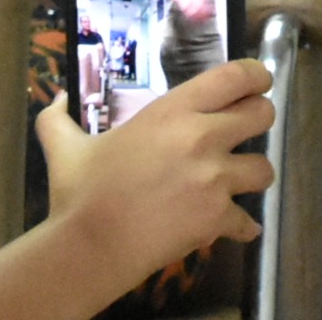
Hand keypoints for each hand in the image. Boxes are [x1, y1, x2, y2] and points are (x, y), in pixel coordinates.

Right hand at [38, 59, 275, 283]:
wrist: (90, 246)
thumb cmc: (79, 192)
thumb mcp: (64, 146)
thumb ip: (58, 117)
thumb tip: (58, 97)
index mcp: (172, 112)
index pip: (233, 77)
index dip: (254, 75)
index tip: (258, 82)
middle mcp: (202, 138)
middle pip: (262, 115)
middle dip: (260, 119)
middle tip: (247, 128)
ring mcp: (214, 180)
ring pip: (263, 169)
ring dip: (253, 173)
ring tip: (239, 179)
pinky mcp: (217, 219)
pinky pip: (247, 221)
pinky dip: (242, 226)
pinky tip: (237, 227)